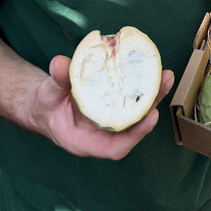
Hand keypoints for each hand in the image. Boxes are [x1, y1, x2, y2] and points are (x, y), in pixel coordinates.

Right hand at [31, 55, 174, 159]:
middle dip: (152, 106)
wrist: (45, 104)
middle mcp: (102, 133)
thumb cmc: (45, 106)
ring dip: (152, 93)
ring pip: (136, 110)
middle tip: (164, 83)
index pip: (115, 147)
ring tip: (166, 74)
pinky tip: (150, 69)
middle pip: (133, 125)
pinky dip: (141, 85)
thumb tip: (59, 63)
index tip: (151, 117)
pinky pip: (130, 98)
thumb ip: (56, 82)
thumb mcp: (46, 95)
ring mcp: (110, 118)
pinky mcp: (113, 104)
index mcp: (86, 142)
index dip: (135, 135)